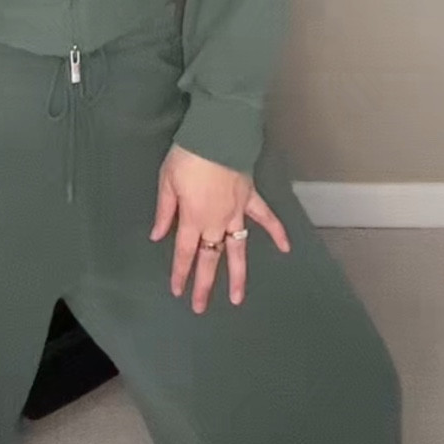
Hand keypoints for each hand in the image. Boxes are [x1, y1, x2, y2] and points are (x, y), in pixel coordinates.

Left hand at [149, 142, 290, 312]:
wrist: (217, 135)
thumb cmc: (187, 157)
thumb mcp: (166, 182)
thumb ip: (164, 211)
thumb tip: (157, 235)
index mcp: (192, 219)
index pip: (184, 253)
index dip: (181, 273)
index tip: (178, 291)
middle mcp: (215, 222)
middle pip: (210, 258)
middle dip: (205, 284)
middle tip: (201, 308)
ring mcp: (236, 212)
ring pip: (237, 249)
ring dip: (238, 274)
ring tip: (238, 298)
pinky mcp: (250, 198)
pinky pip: (265, 218)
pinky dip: (277, 232)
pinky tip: (286, 248)